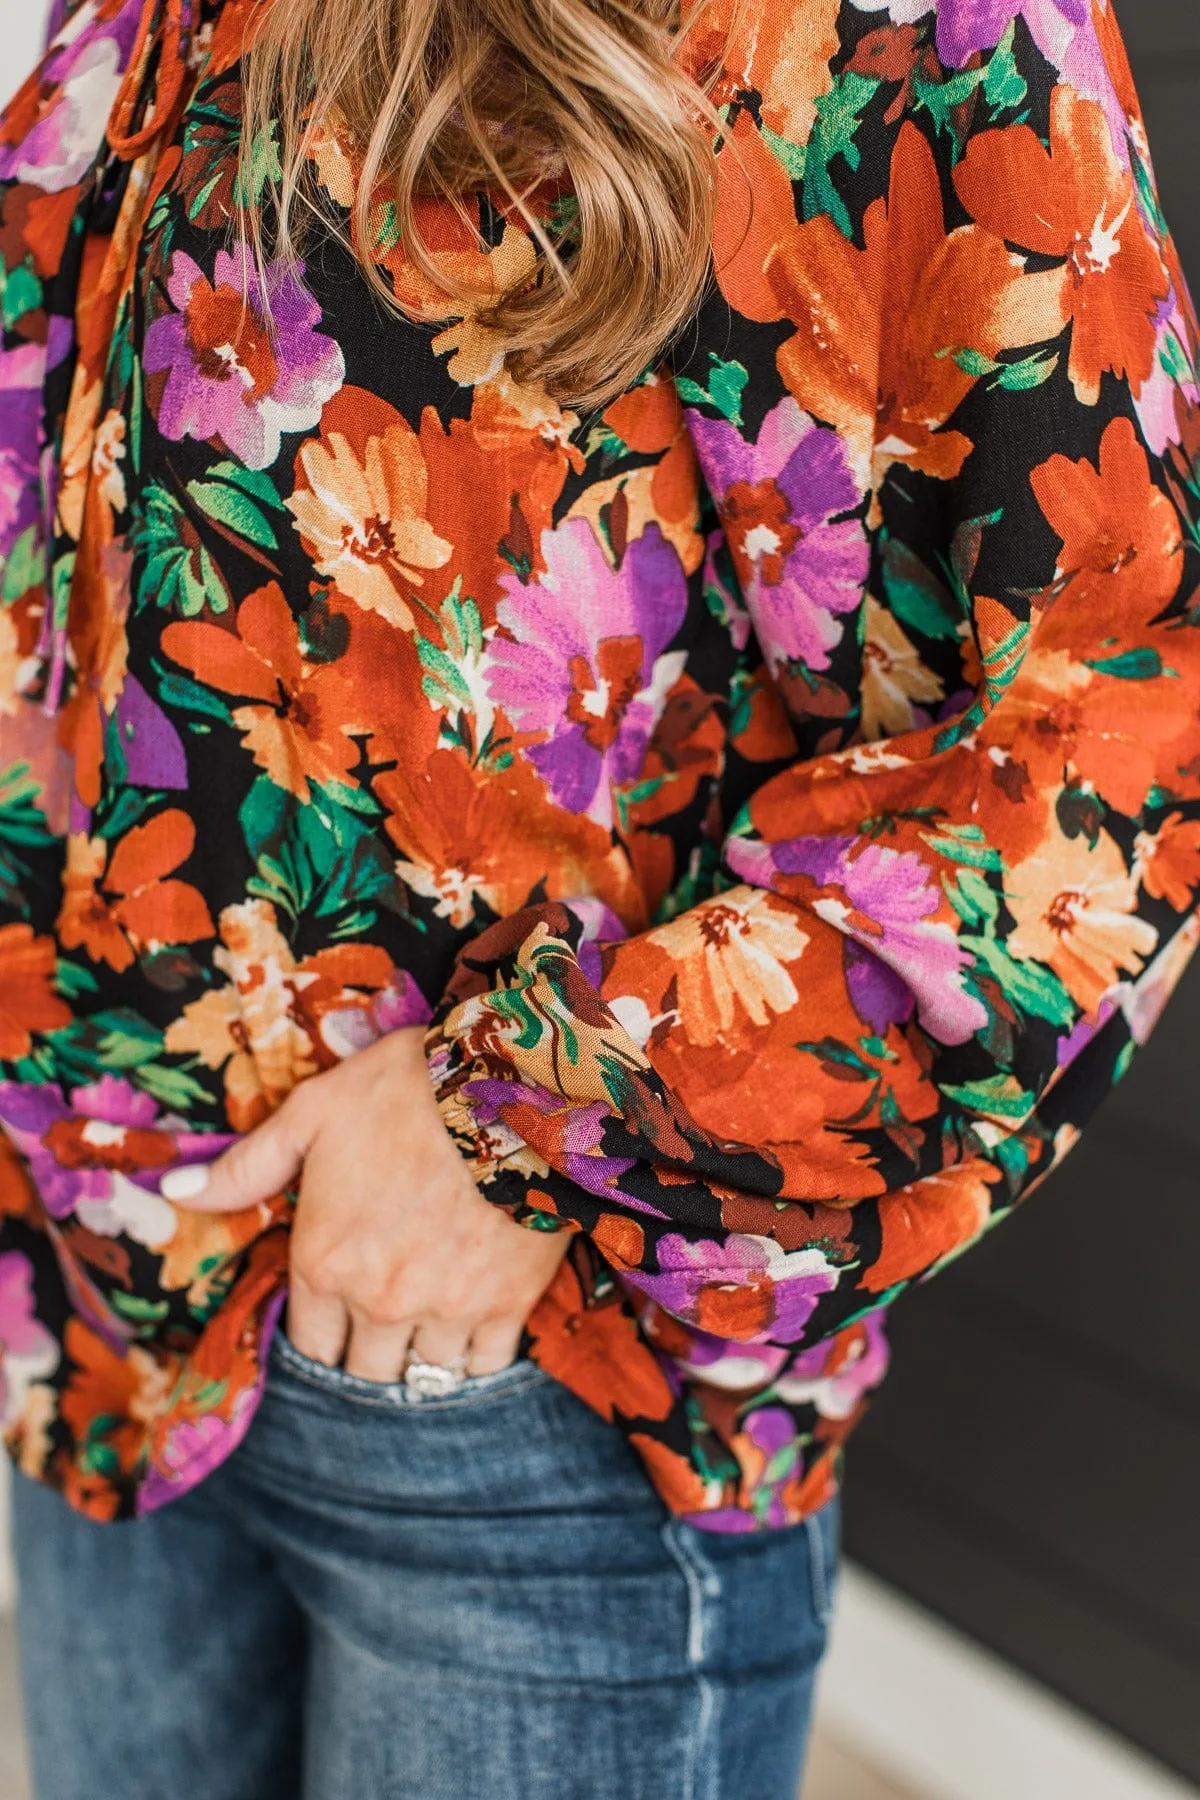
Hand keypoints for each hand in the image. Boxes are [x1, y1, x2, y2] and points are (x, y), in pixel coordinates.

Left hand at [160, 1028, 569, 1379]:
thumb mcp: (312, 1113)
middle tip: (383, 1322)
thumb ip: (246, 1167)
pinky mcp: (506, 1303)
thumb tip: (175, 1195)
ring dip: (421, 1358)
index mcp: (323, 1262)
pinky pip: (484, 1363)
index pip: (309, 1343)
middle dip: (368, 1353)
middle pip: (364, 1369)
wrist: (509, 1086)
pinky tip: (473, 1328)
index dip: (321, 1332)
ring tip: (428, 1328)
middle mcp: (379, 1300)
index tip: (337, 1313)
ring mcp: (445, 1307)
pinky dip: (475, 1355)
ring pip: (423, 1374)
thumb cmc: (403, 1092)